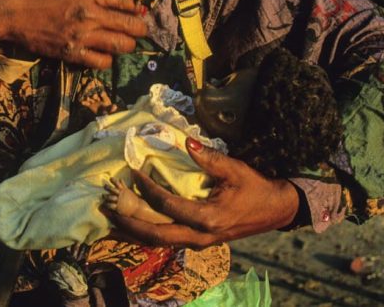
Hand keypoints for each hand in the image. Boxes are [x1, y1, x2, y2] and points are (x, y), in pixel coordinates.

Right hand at [0, 0, 147, 68]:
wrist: (10, 11)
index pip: (126, 1)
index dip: (134, 7)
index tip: (135, 10)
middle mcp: (90, 14)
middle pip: (131, 26)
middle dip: (140, 28)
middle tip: (139, 30)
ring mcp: (82, 36)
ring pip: (121, 46)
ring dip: (127, 45)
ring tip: (124, 43)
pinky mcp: (72, 53)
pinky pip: (101, 62)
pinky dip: (107, 59)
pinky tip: (103, 54)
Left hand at [106, 137, 298, 248]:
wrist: (275, 210)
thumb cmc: (256, 188)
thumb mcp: (235, 169)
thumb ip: (209, 158)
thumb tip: (188, 141)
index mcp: (208, 217)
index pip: (167, 205)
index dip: (147, 188)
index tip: (133, 173)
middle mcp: (200, 235)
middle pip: (156, 235)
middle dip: (130, 222)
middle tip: (108, 208)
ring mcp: (199, 242)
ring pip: (160, 242)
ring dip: (135, 232)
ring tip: (114, 219)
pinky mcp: (199, 242)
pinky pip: (168, 241)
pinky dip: (149, 233)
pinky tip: (135, 224)